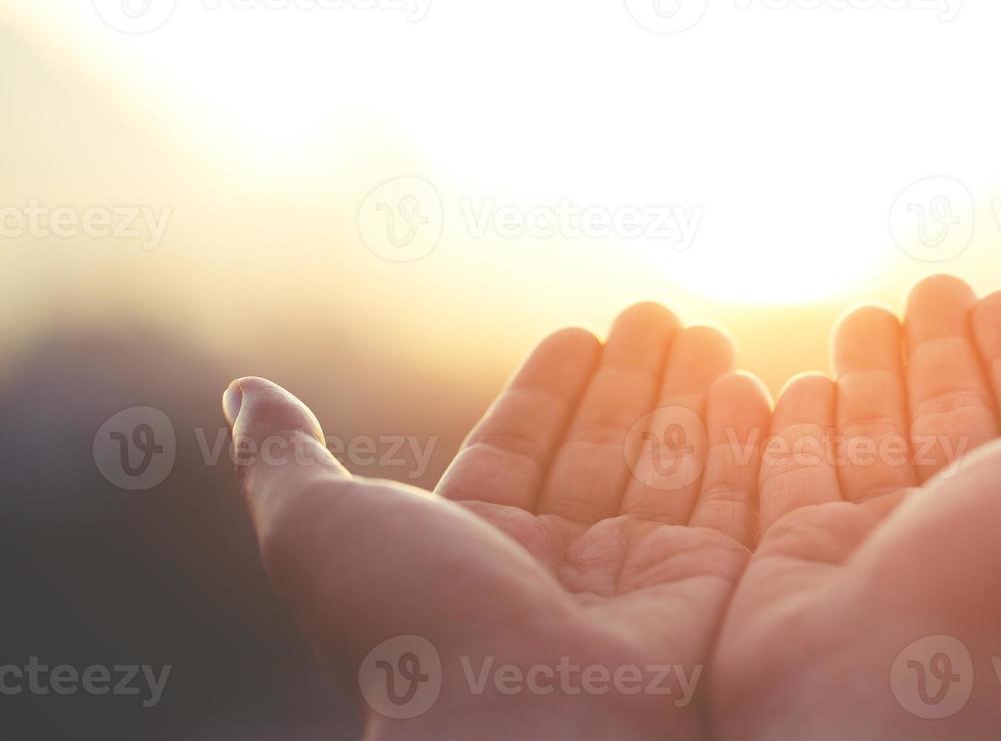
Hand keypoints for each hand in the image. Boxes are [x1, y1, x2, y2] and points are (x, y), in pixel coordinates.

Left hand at [225, 303, 769, 740]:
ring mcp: (630, 578)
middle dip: (630, 378)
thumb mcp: (316, 523)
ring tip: (703, 333)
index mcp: (472, 544)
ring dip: (686, 397)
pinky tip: (743, 386)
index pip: (521, 444)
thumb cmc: (409, 624)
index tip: (577, 333)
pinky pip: (726, 504)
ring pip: (666, 467)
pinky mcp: (701, 591)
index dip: (550, 388)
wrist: (509, 722)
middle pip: (602, 446)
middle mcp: (555, 562)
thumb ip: (285, 454)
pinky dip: (737, 444)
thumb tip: (243, 389)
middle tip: (657, 313)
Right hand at [710, 276, 1000, 739]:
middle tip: (926, 289)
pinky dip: (797, 425)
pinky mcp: (799, 555)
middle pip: (951, 415)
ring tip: (862, 316)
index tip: (999, 297)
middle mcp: (966, 522)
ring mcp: (878, 541)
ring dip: (869, 375)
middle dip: (941, 350)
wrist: (880, 688)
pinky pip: (796, 472)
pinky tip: (793, 385)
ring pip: (873, 436)